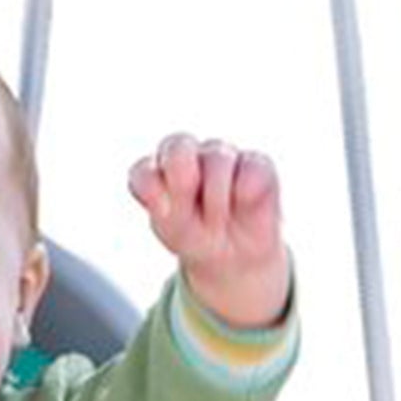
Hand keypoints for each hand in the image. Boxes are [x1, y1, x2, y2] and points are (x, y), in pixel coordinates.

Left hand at [128, 132, 290, 327]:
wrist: (235, 254)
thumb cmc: (197, 236)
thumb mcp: (176, 228)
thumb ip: (171, 205)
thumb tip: (195, 178)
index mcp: (158, 170)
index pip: (144, 171)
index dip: (153, 195)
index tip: (167, 218)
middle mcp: (188, 154)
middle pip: (177, 146)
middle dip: (183, 181)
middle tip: (194, 211)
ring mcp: (221, 154)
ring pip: (216, 159)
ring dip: (216, 199)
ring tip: (219, 221)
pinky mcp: (256, 162)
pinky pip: (252, 169)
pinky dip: (247, 194)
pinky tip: (245, 207)